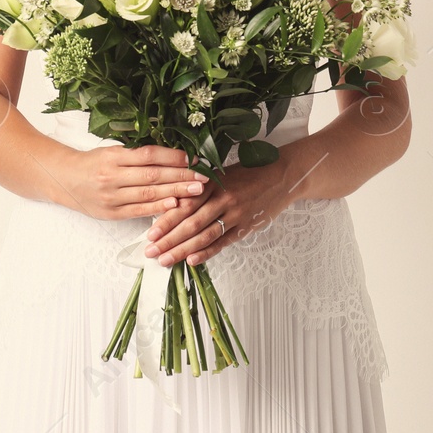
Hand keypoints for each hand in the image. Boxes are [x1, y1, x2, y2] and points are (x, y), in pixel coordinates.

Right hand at [59, 143, 211, 221]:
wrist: (64, 180)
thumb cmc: (92, 163)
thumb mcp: (111, 151)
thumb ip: (136, 154)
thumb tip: (171, 156)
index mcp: (113, 156)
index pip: (149, 155)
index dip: (173, 157)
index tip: (193, 158)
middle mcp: (112, 175)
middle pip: (153, 175)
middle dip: (181, 176)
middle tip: (204, 176)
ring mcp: (112, 196)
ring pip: (148, 193)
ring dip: (175, 192)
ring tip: (197, 191)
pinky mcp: (111, 213)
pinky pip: (138, 210)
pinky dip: (157, 207)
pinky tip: (174, 205)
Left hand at [141, 154, 292, 267]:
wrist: (283, 175)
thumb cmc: (249, 172)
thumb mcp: (222, 172)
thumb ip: (199, 185)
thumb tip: (172, 203)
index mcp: (212, 182)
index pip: (184, 204)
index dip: (165, 220)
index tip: (149, 234)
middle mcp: (223, 198)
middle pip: (190, 223)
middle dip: (168, 240)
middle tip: (151, 252)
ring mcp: (236, 213)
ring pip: (204, 235)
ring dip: (183, 250)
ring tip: (166, 260)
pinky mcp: (247, 226)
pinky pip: (223, 242)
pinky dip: (207, 252)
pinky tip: (192, 261)